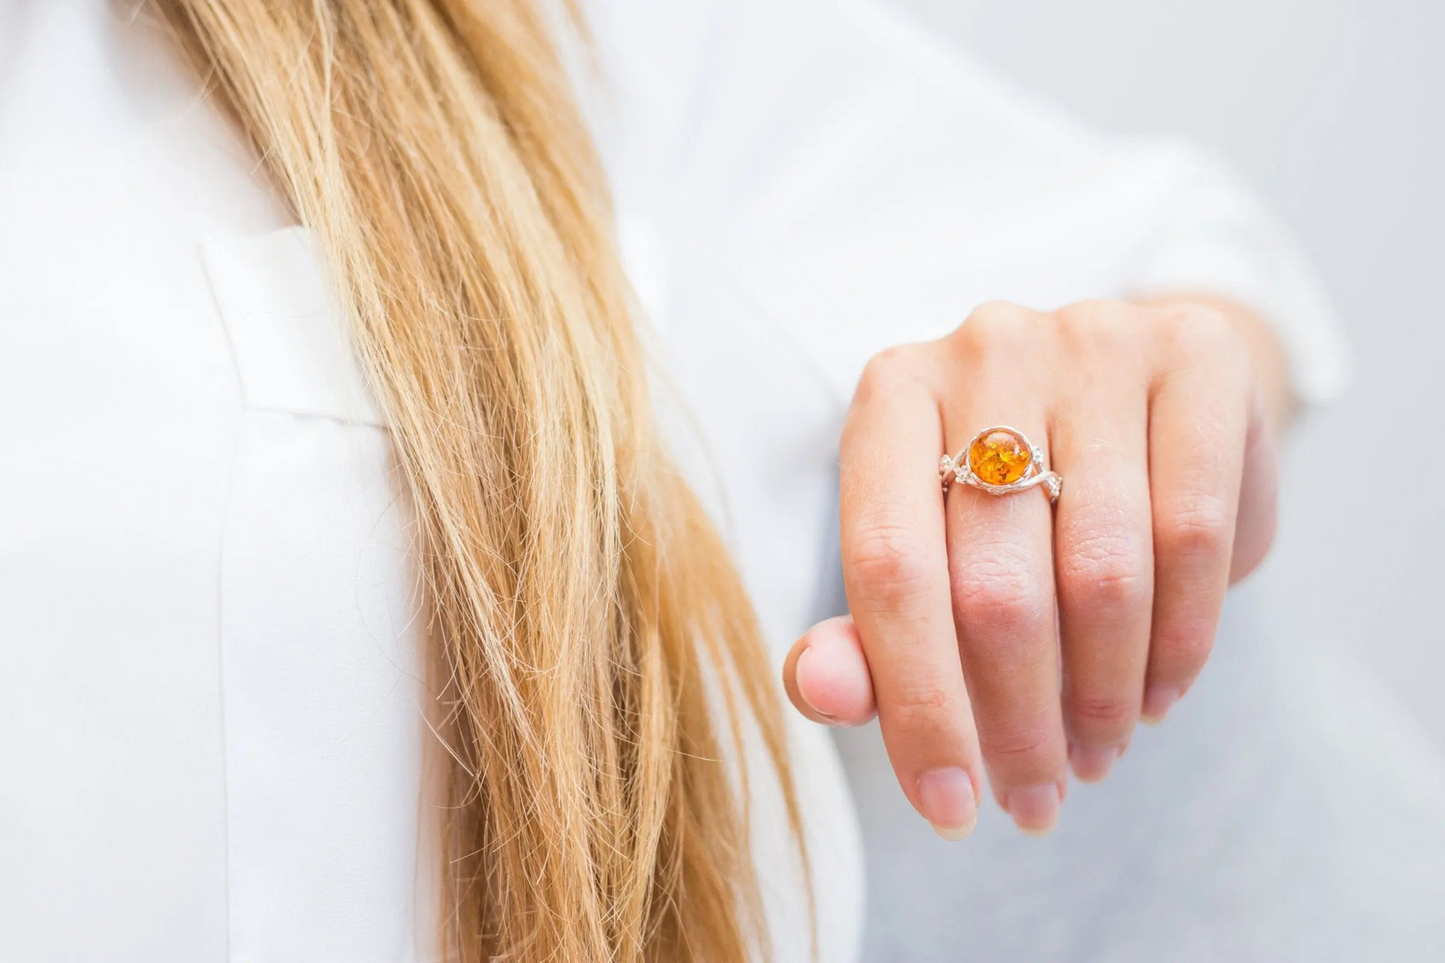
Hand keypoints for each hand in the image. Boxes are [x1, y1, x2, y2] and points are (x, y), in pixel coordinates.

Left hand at [782, 298, 1288, 836]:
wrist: (1130, 406)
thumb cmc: (1001, 507)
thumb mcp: (924, 563)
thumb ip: (863, 637)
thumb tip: (821, 692)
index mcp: (890, 394)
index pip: (889, 568)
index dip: (919, 705)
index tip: (948, 809)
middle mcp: (984, 347)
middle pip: (995, 583)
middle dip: (1017, 725)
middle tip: (1035, 800)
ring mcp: (1094, 338)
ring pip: (1104, 570)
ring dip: (1101, 699)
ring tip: (1094, 754)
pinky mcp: (1194, 352)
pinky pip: (1193, 534)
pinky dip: (1179, 644)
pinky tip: (1156, 695)